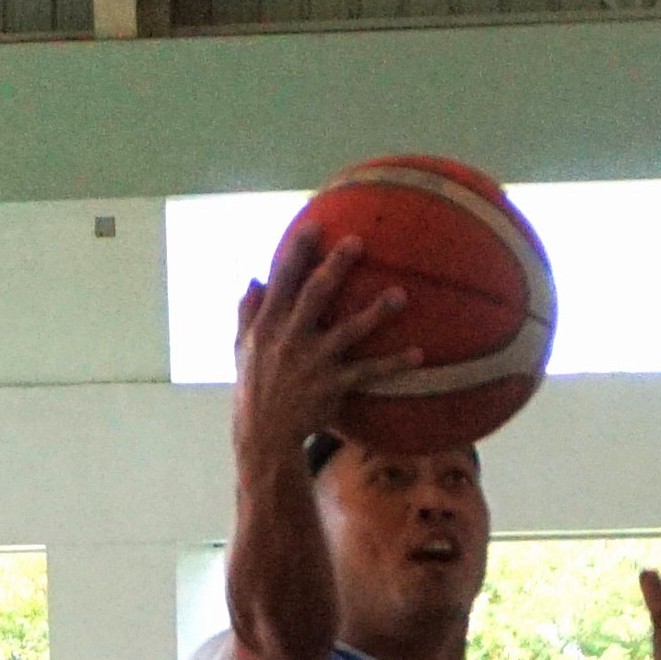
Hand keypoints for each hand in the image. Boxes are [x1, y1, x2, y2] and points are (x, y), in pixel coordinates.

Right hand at [232, 225, 420, 465]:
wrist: (264, 435)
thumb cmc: (255, 387)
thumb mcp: (241, 347)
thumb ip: (248, 312)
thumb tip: (254, 279)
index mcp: (267, 325)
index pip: (282, 280)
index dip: (298, 251)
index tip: (315, 224)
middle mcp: (290, 338)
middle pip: (315, 294)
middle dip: (336, 266)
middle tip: (358, 241)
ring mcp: (313, 362)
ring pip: (349, 330)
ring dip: (376, 312)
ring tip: (401, 295)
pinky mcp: (333, 386)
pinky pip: (368, 372)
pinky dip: (394, 364)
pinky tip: (419, 354)